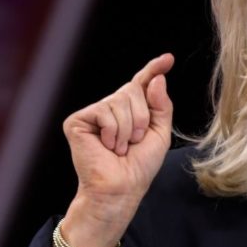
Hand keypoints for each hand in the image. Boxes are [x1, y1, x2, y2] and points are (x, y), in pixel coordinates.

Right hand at [56, 53, 174, 246]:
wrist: (121, 187)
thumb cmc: (139, 165)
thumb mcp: (160, 133)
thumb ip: (161, 105)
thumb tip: (156, 79)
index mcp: (132, 110)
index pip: (143, 83)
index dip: (154, 69)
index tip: (168, 58)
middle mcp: (112, 107)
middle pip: (133, 90)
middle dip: (142, 117)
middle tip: (134, 141)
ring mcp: (94, 113)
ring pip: (120, 101)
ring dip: (128, 128)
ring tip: (120, 147)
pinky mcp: (78, 120)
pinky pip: (105, 112)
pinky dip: (113, 132)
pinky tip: (106, 146)